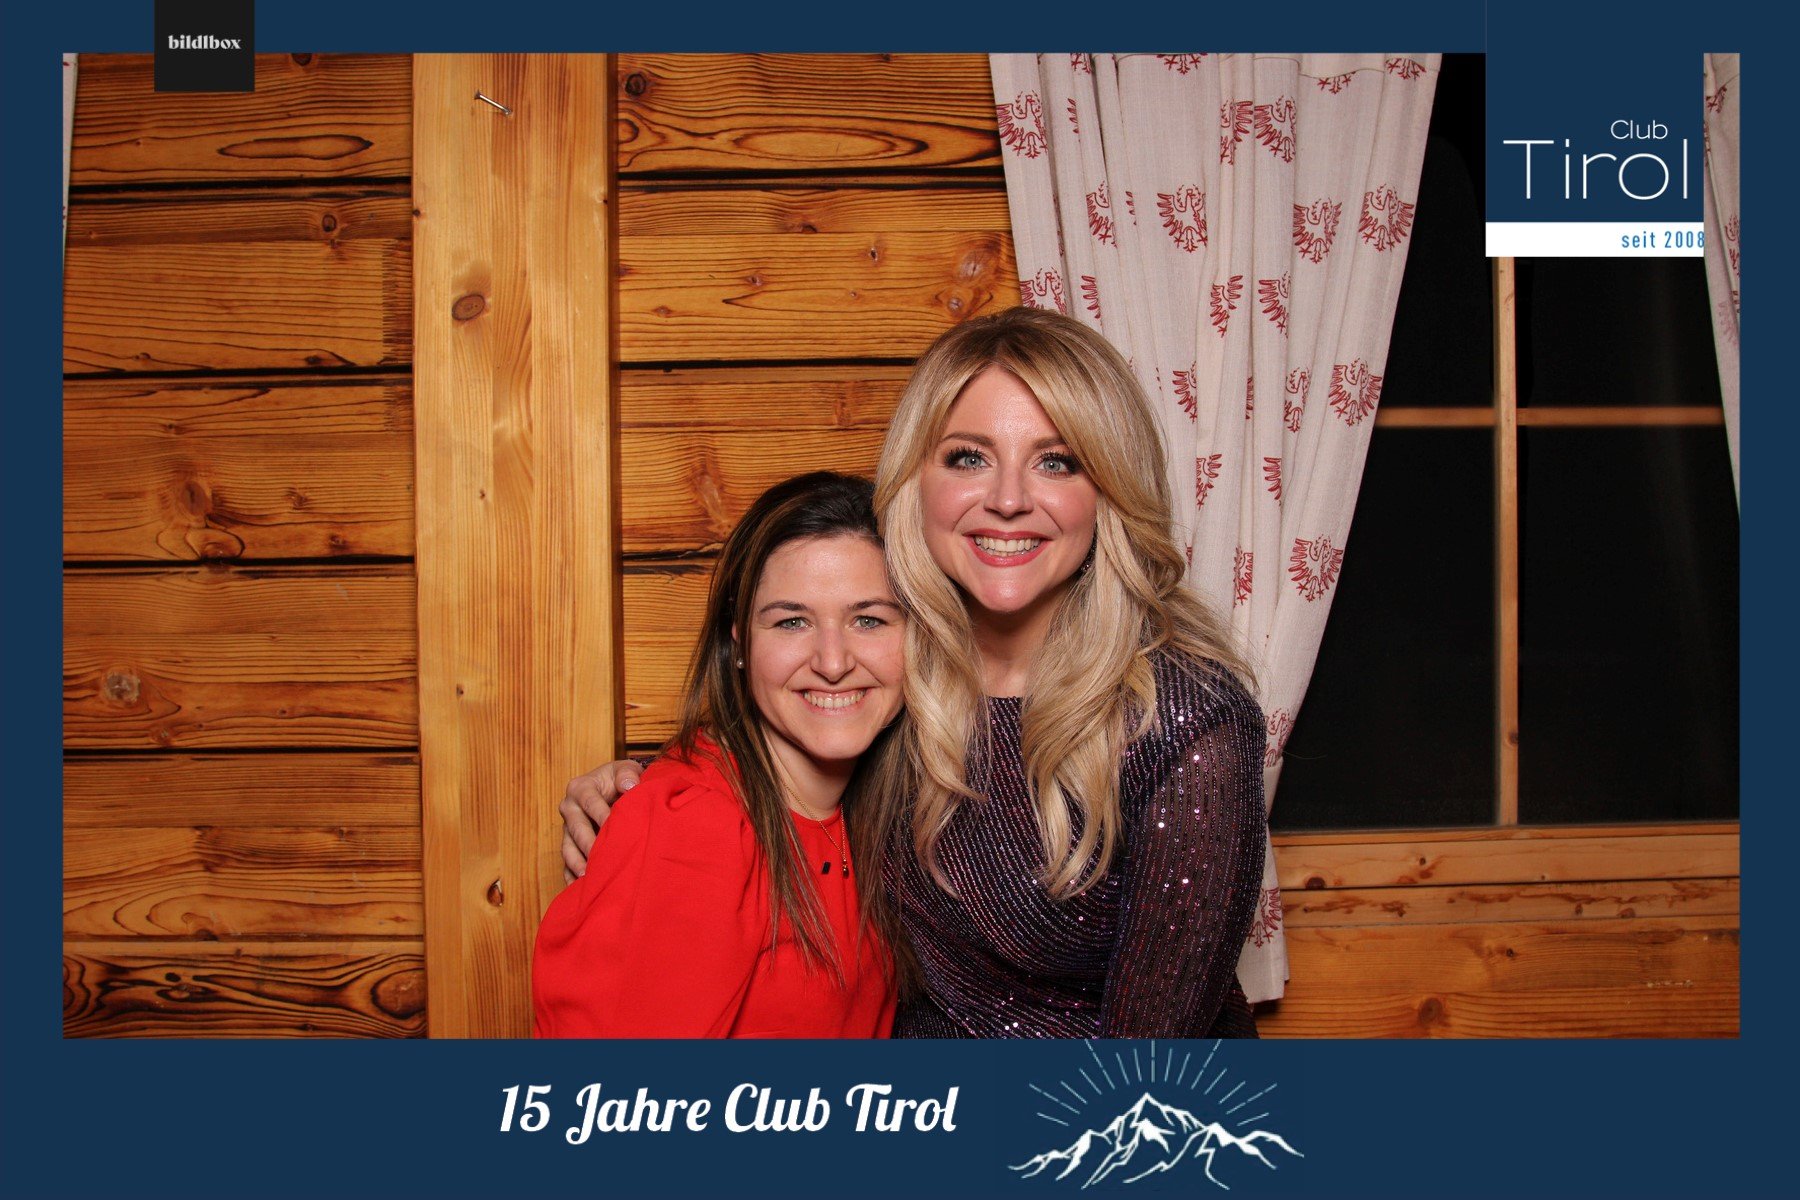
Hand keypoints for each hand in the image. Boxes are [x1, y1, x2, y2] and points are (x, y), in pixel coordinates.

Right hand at [560, 759, 644, 882]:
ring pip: (568, 849)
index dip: (601, 814)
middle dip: (587, 844)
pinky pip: (567, 865)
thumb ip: (628, 774)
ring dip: (577, 864)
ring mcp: (567, 830)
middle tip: (599, 859)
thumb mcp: (626, 770)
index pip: (589, 802)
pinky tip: (580, 890)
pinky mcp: (570, 847)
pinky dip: (572, 877)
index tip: (613, 827)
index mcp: (580, 788)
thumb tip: (629, 786)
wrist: (616, 790)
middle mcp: (569, 808)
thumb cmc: (622, 779)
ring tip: (588, 878)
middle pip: (576, 829)